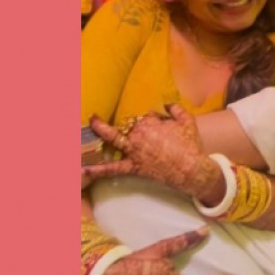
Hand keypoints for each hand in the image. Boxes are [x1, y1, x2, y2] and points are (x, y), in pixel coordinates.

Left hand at [82, 105, 224, 203]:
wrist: (192, 169)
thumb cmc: (191, 145)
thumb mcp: (187, 121)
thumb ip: (175, 108)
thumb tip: (167, 103)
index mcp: (150, 122)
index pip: (145, 117)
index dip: (154, 122)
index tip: (164, 129)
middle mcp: (138, 134)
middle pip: (130, 126)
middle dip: (135, 128)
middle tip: (150, 138)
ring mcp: (133, 151)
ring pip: (113, 138)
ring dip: (99, 129)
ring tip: (90, 121)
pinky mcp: (133, 167)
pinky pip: (113, 168)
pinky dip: (97, 170)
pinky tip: (83, 170)